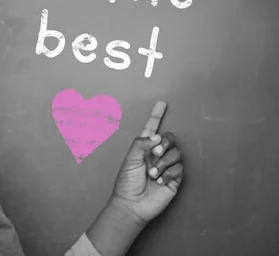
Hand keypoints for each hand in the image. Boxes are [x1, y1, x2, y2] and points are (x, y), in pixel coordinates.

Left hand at [109, 101, 183, 224]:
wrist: (132, 204)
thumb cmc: (127, 182)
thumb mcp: (130, 160)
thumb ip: (141, 144)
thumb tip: (157, 136)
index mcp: (144, 147)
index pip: (152, 128)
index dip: (156, 115)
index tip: (162, 103)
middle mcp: (156, 154)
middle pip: (169, 138)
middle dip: (165, 143)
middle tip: (155, 153)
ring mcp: (166, 166)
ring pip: (176, 153)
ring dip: (164, 162)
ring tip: (152, 174)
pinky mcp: (174, 178)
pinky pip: (179, 168)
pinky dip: (169, 174)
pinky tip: (159, 181)